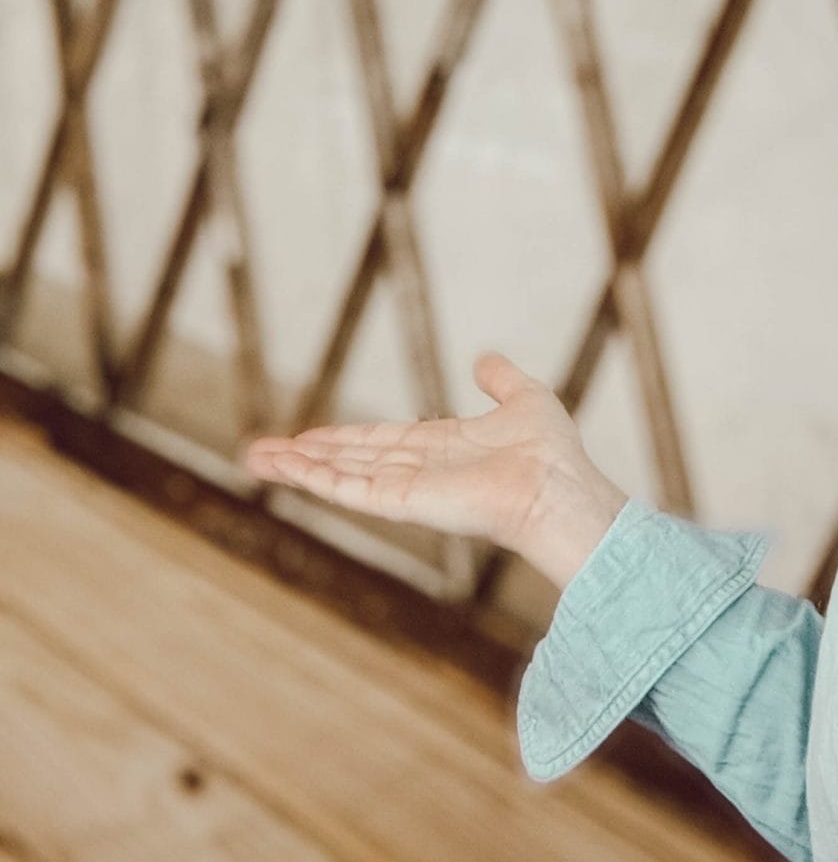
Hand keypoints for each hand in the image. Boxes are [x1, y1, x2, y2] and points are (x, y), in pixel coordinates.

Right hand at [242, 353, 627, 590]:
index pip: (379, 441)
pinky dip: (316, 479)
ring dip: (297, 466)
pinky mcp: (403, 503)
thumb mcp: (525, 398)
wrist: (558, 489)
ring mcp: (407, 488)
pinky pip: (350, 490)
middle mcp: (418, 470)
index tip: (305, 434)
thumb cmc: (552, 453)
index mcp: (442, 447)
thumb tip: (484, 358)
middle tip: (258, 451)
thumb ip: (500, 379)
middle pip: (349, 459)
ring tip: (254, 458)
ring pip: (340, 474)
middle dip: (304, 455)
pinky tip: (287, 469)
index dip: (341, 437)